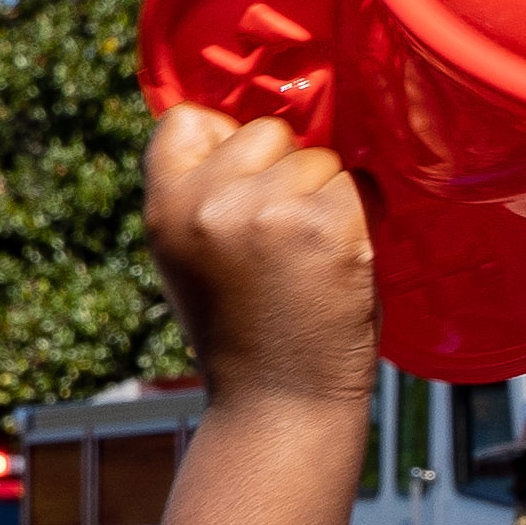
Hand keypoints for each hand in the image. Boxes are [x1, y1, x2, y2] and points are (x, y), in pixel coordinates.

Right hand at [147, 106, 375, 415]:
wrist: (279, 405)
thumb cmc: (246, 331)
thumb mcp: (192, 256)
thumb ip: (206, 196)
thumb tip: (247, 126)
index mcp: (165, 208)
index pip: (187, 119)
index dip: (224, 140)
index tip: (243, 183)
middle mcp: (210, 203)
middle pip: (266, 131)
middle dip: (285, 170)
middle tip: (283, 238)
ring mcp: (268, 211)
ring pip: (318, 158)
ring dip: (327, 198)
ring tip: (309, 259)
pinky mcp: (325, 227)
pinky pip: (357, 188)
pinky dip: (361, 219)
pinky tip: (340, 264)